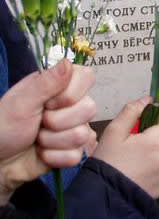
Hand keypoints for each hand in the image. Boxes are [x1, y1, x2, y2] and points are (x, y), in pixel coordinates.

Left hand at [0, 61, 96, 204]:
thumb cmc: (3, 126)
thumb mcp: (21, 102)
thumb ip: (46, 83)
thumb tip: (67, 62)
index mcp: (60, 86)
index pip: (87, 77)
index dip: (71, 93)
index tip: (49, 102)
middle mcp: (72, 105)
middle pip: (89, 109)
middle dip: (57, 121)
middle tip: (38, 122)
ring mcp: (75, 128)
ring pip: (82, 135)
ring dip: (51, 140)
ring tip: (37, 139)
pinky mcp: (74, 151)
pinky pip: (76, 155)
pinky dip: (53, 157)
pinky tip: (42, 153)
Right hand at [93, 97, 158, 198]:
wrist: (103, 198)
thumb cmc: (106, 165)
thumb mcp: (113, 133)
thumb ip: (131, 112)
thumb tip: (147, 100)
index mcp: (155, 142)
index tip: (148, 125)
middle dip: (158, 137)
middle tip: (137, 145)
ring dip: (158, 153)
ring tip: (137, 161)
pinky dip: (158, 168)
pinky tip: (141, 172)